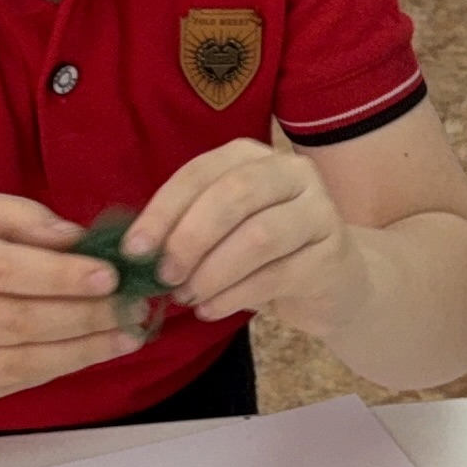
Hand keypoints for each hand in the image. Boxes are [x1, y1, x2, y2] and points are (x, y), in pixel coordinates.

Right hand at [0, 190, 139, 405]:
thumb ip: (13, 216)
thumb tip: (75, 239)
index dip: (58, 276)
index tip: (109, 275)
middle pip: (11, 323)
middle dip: (83, 317)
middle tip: (133, 306)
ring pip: (13, 365)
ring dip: (80, 352)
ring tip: (125, 333)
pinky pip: (3, 386)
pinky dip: (52, 370)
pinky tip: (87, 351)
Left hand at [124, 139, 366, 333]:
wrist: (331, 282)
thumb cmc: (263, 254)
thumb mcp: (221, 232)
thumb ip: (184, 230)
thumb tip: (134, 253)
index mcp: (252, 156)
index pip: (199, 172)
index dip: (163, 210)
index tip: (134, 250)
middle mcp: (291, 171)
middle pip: (234, 195)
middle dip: (189, 239)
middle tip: (164, 276)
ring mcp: (319, 209)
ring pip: (258, 237)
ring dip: (212, 273)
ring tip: (186, 298)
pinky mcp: (333, 252)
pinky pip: (277, 275)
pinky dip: (234, 296)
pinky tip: (211, 310)